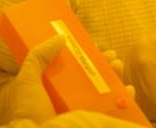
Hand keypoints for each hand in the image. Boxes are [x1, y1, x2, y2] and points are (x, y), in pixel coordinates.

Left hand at [8, 38, 140, 126]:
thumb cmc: (31, 115)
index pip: (74, 70)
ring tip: (118, 66)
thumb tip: (60, 37)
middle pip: (93, 78)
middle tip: (111, 55)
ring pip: (107, 92)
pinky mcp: (97, 122)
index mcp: (55, 93)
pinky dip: (125, 99)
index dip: (85, 57)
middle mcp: (71, 103)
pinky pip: (117, 112)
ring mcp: (85, 114)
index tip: (94, 46)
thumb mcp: (28, 83)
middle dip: (104, 64)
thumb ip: (38, 58)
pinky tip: (127, 89)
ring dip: (115, 76)